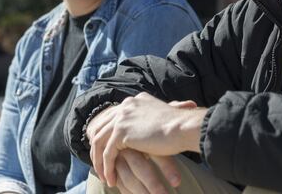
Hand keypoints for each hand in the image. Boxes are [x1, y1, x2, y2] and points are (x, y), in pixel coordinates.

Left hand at [86, 93, 206, 187]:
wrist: (184, 127)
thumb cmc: (180, 127)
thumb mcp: (162, 118)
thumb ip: (150, 120)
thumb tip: (150, 130)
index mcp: (134, 101)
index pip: (111, 118)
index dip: (105, 135)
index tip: (105, 151)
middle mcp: (125, 106)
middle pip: (101, 129)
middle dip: (97, 149)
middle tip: (100, 166)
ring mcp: (122, 118)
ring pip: (100, 142)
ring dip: (100, 162)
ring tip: (105, 177)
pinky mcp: (121, 132)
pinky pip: (108, 153)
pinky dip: (108, 168)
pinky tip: (112, 179)